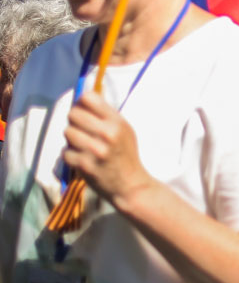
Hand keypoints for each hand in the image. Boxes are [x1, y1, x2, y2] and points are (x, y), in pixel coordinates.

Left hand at [63, 90, 153, 206]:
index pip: (89, 98)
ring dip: (72, 138)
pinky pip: (65, 152)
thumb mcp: (124, 129)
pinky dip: (71, 154)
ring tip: (83, 144)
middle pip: (73, 114)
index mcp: (116, 122)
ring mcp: (93, 150)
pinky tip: (82, 157)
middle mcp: (105, 133)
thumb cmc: (126, 153)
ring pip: (67, 132)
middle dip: (75, 120)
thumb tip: (84, 99)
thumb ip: (106, 115)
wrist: (129, 184)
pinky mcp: (83, 165)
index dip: (82, 102)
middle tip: (82, 128)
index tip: (84, 109)